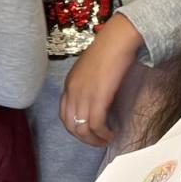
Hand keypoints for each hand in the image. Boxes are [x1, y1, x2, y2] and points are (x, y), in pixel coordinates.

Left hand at [59, 14, 142, 146]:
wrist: (117, 40)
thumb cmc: (108, 50)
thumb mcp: (91, 70)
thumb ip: (88, 85)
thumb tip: (97, 100)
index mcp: (69, 85)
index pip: (64, 114)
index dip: (74, 128)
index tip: (87, 132)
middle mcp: (72, 92)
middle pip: (70, 125)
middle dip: (84, 138)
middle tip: (97, 141)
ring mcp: (83, 95)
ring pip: (82, 129)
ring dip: (94, 140)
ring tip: (105, 140)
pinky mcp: (98, 98)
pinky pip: (96, 124)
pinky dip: (102, 134)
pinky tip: (111, 134)